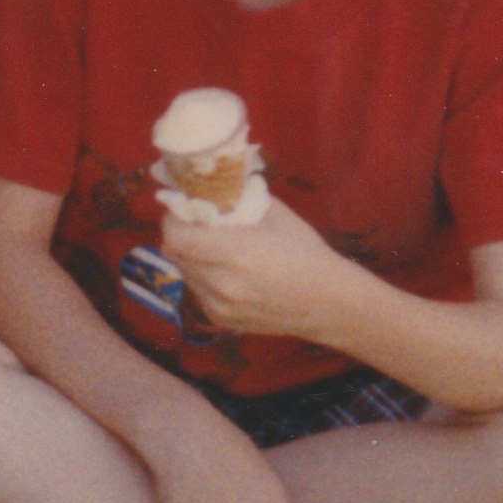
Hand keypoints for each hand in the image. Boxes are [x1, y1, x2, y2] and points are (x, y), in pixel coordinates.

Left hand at [159, 197, 354, 340]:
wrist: (329, 303)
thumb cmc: (306, 253)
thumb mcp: (275, 214)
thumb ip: (237, 199)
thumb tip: (209, 183)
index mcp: (236, 253)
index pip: (176, 235)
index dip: (174, 217)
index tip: (185, 206)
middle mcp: (221, 284)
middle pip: (173, 253)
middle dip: (179, 233)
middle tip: (194, 221)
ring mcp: (219, 306)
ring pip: (183, 272)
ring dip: (189, 253)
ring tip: (211, 244)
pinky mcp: (221, 320)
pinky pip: (196, 290)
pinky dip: (201, 274)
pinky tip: (223, 268)